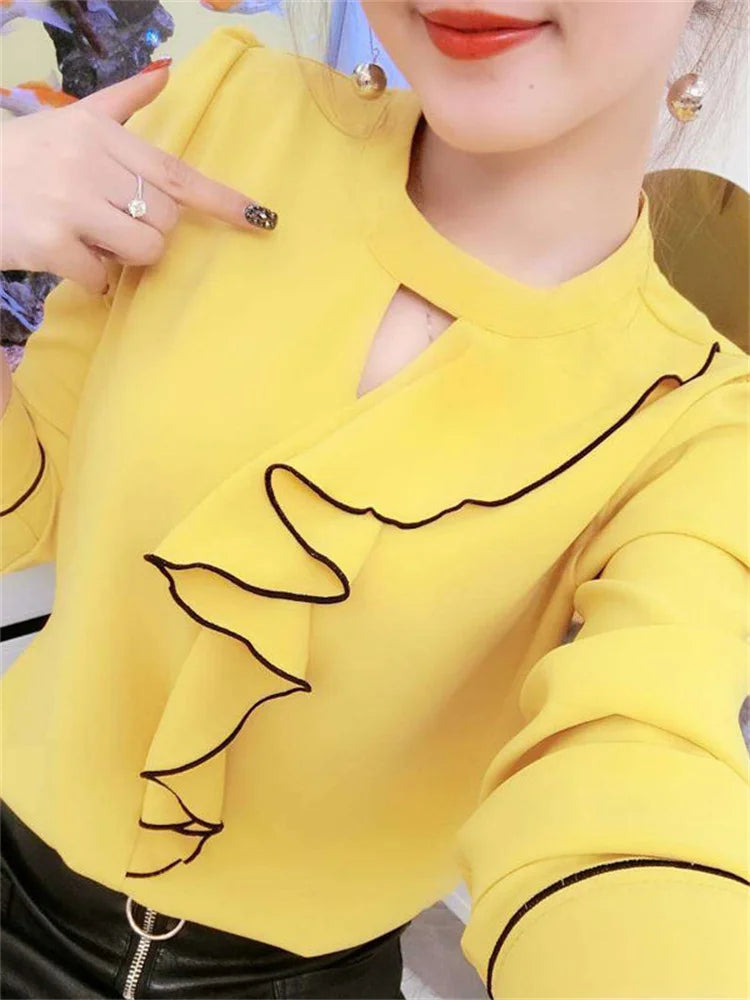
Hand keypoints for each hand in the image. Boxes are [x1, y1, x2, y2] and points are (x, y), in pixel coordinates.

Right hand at [0, 63, 276, 294]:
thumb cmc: (27, 157)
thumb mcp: (72, 122)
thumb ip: (123, 103)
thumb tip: (167, 72)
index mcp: (101, 135)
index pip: (176, 173)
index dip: (221, 200)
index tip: (260, 218)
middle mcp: (88, 164)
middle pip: (165, 220)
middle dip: (149, 232)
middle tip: (111, 223)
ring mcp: (68, 203)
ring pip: (144, 250)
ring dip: (126, 259)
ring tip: (94, 241)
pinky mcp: (50, 243)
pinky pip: (102, 278)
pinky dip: (94, 280)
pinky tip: (70, 260)